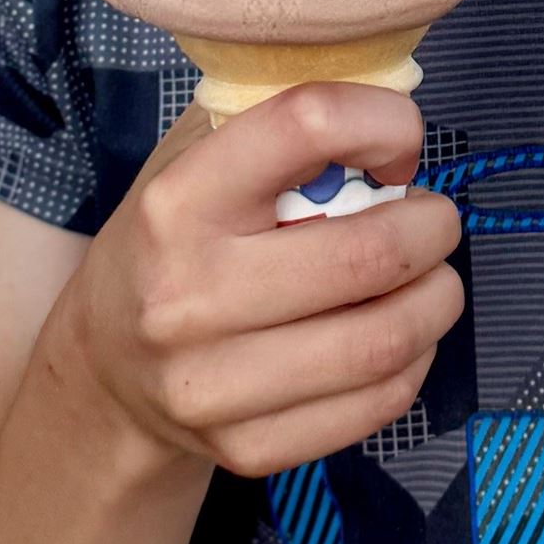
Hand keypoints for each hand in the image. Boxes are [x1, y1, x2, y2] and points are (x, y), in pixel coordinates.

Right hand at [69, 83, 463, 477]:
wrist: (106, 369)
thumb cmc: (175, 240)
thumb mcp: (197, 156)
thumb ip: (276, 117)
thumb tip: (392, 94)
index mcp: (177, 202)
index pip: (305, 125)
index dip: (383, 121)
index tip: (400, 141)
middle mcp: (187, 294)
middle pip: (368, 255)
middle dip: (432, 228)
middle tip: (434, 220)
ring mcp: (213, 383)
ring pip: (382, 340)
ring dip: (437, 299)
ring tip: (433, 278)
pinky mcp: (245, 449)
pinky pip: (374, 404)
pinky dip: (413, 362)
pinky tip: (402, 336)